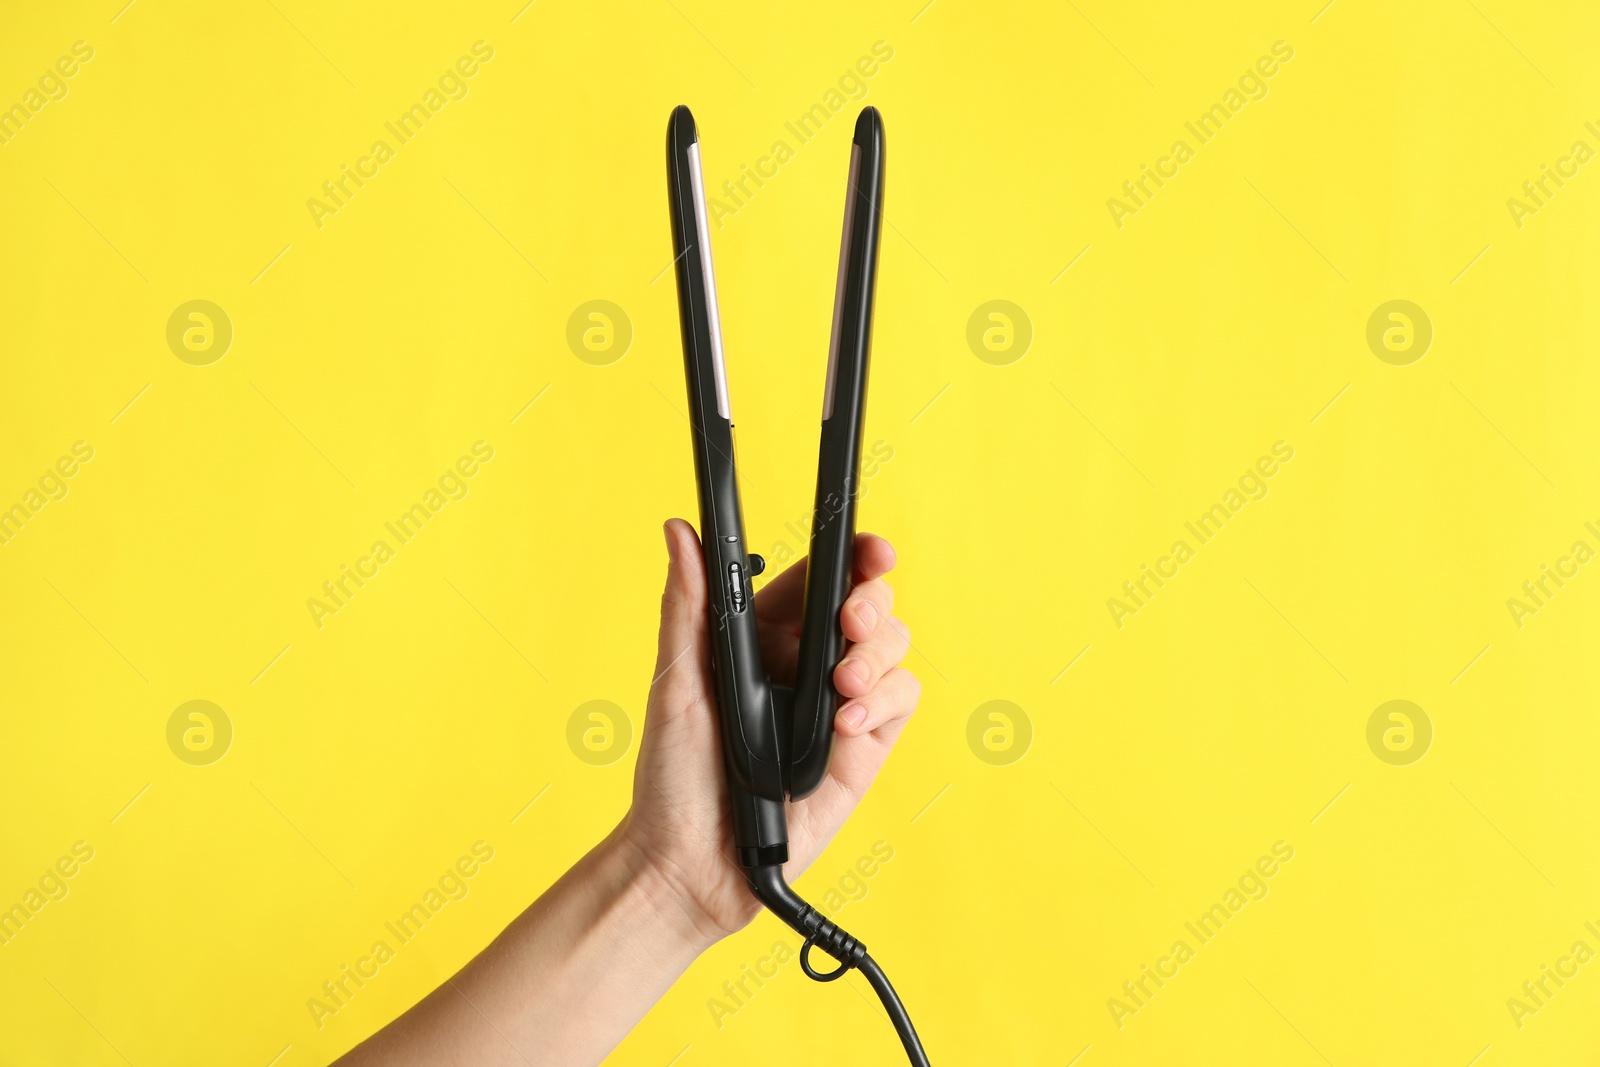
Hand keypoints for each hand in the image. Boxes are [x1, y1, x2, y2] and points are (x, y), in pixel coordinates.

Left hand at [618, 518, 919, 944]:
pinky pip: (902, 700)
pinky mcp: (865, 747)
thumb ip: (689, 602)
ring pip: (893, 646)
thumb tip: (679, 530)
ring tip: (843, 685)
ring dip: (878, 653)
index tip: (867, 550)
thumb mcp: (675, 680)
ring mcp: (840, 704)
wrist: (693, 862)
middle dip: (871, 600)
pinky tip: (848, 719)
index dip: (851, 557)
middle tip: (850, 621)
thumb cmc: (672, 775)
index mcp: (762, 637)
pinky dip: (885, 699)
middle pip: (867, 604)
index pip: (817, 578)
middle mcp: (806, 664)